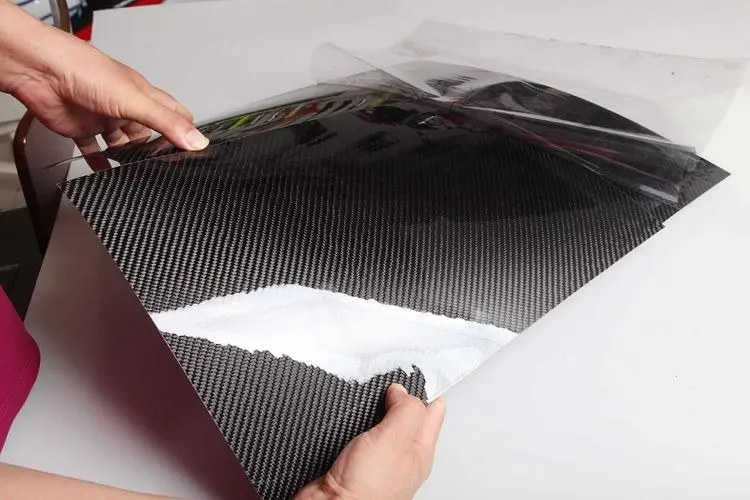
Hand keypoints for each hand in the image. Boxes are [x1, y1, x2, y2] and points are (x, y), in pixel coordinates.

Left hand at [0, 2, 207, 153]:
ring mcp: (104, 118)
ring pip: (122, 144)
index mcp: (143, 96)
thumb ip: (166, 123)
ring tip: (135, 172)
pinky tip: (105, 172)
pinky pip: (93, 151)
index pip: (173, 113)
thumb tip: (197, 141)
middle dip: (154, 150)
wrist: (41, 71)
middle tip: (161, 166)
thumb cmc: (85, 71)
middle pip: (148, 134)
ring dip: (127, 158)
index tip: (194, 148)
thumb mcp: (136, 100)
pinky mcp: (82, 130)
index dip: (184, 129)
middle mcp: (125, 107)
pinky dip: (99, 163)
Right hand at [295, 384, 445, 499]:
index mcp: (419, 449)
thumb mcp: (396, 440)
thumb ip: (405, 411)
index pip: (432, 409)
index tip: (416, 366)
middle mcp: (399, 454)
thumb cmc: (366, 492)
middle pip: (404, 412)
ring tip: (365, 386)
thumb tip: (402, 390)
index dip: (426, 386)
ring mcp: (374, 456)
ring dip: (370, 405)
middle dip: (396, 392)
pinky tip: (344, 410)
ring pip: (378, 420)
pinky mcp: (349, 458)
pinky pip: (354, 431)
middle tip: (388, 373)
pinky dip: (349, 418)